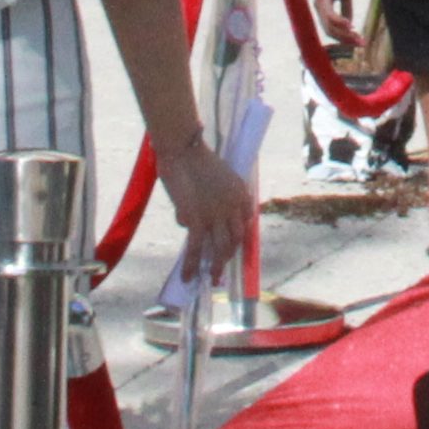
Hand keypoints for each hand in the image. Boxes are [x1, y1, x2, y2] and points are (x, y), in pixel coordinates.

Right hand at [158, 128, 257, 284]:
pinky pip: (197, 248)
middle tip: (222, 267)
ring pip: (221, 248)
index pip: (245, 221)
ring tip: (213, 278)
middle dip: (229, 255)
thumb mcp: (214, 177)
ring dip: (217, 266)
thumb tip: (189, 222)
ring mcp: (216, 215)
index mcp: (240, 193)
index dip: (239, 236)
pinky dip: (192, 265)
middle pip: (236, 238)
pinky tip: (188, 277)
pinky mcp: (197, 219)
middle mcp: (233, 207)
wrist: (183, 149)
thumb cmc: (193, 158)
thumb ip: (209, 198)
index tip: (233, 246)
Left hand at [312, 0, 361, 39]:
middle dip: (346, 40)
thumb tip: (349, 26)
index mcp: (323, 8)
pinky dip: (339, 22)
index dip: (345, 38)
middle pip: (330, 32)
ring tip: (358, 38)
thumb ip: (346, 9)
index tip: (359, 42)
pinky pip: (329, 14)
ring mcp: (319, 2)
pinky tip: (350, 25)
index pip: (332, 30)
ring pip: (329, 26)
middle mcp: (319, 7)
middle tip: (361, 44)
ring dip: (344, 34)